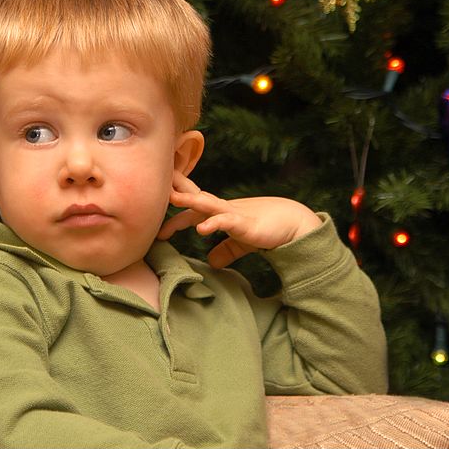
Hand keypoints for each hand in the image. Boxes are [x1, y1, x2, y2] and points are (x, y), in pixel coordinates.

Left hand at [158, 171, 322, 268]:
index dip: (173, 219)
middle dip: (175, 191)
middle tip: (155, 186)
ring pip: (207, 203)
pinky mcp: (246, 223)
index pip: (191, 213)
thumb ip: (225, 251)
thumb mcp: (240, 243)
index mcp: (220, 213)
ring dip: (189, 200)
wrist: (294, 224)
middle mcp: (223, 209)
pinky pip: (227, 221)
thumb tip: (212, 262)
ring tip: (172, 198)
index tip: (156, 231)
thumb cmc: (267, 230)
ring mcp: (234, 214)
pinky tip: (202, 230)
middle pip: (194, 198)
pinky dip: (214, 224)